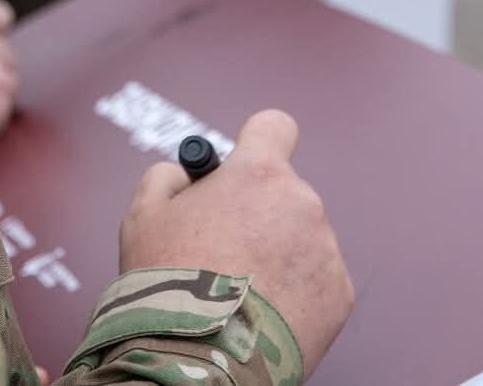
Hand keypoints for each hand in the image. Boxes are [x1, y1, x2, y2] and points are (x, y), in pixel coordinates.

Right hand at [120, 110, 353, 378]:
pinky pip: (316, 281)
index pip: (274, 127)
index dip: (257, 142)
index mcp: (257, 173)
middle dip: (258, 215)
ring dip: (277, 256)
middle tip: (223, 252)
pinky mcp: (339, 294)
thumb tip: (186, 175)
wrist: (198, 354)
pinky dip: (295, 294)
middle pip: (282, 194)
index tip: (245, 166)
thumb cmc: (167, 282)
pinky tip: (261, 314)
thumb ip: (167, 177)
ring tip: (239, 292)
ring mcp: (325, 248)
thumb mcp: (143, 215)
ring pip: (300, 239)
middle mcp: (301, 201)